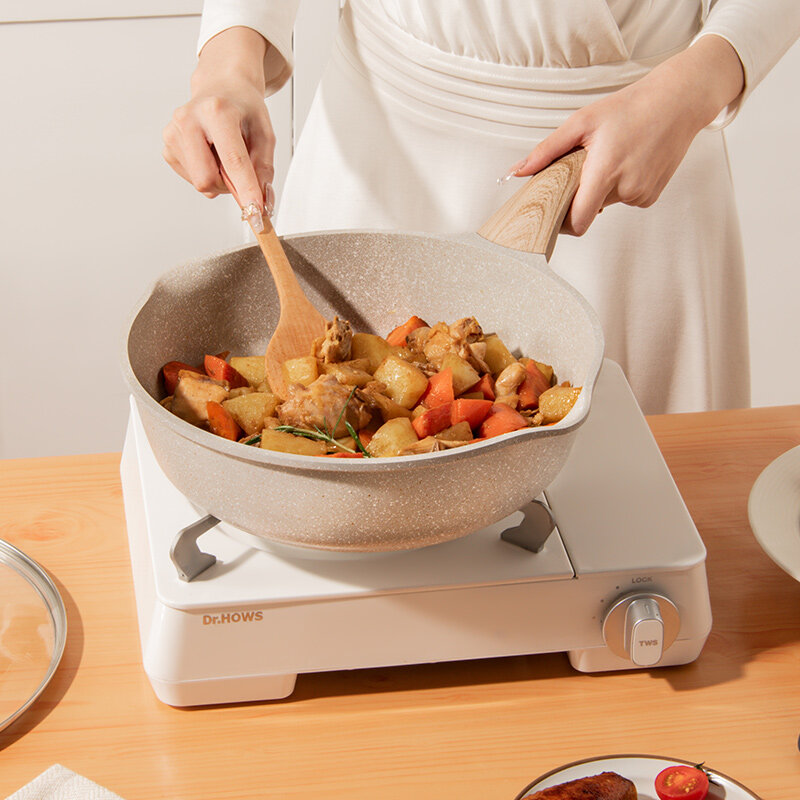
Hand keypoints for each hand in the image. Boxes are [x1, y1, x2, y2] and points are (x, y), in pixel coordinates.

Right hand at [162, 27, 274, 228]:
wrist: (221, 87)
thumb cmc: (244, 109)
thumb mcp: (265, 134)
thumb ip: (264, 169)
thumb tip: (261, 204)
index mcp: (217, 110)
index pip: (233, 161)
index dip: (246, 191)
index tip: (256, 213)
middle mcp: (189, 119)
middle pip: (207, 179)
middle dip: (229, 187)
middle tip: (241, 174)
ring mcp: (173, 132)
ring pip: (200, 182)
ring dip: (219, 179)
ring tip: (224, 155)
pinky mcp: (168, 146)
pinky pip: (192, 179)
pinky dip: (207, 174)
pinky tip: (210, 154)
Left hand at [506, 35, 744, 235]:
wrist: (678, 102)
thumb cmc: (630, 107)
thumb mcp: (582, 122)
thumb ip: (547, 150)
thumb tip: (518, 172)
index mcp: (606, 172)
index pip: (578, 221)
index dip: (562, 224)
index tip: (552, 213)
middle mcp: (626, 188)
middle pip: (589, 211)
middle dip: (580, 196)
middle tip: (582, 169)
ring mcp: (642, 194)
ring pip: (607, 204)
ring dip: (601, 189)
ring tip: (611, 158)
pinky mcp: (652, 196)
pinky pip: (625, 200)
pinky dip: (620, 187)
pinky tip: (628, 162)